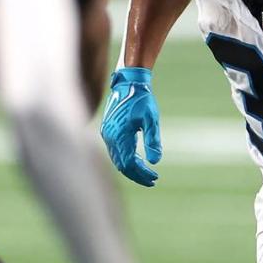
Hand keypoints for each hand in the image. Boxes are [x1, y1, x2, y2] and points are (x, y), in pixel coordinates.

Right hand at [100, 67, 161, 185]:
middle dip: (137, 175)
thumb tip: (155, 161)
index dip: (142, 174)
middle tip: (152, 179)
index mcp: (120, 135)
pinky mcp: (107, 131)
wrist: (128, 83)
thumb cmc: (142, 100)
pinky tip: (137, 160)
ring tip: (146, 172)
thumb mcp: (151, 119)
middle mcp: (110, 137)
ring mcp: (106, 134)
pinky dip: (125, 159)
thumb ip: (153, 140)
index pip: (129, 164)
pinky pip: (114, 151)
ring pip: (117, 159)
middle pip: (121, 165)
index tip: (155, 178)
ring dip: (131, 168)